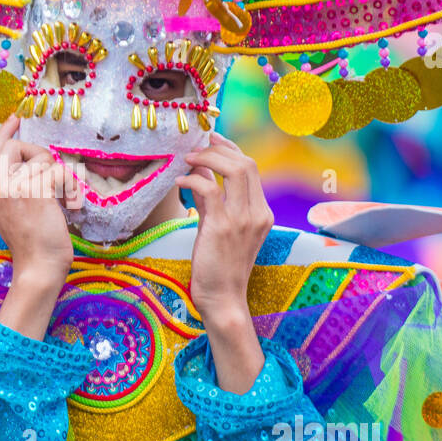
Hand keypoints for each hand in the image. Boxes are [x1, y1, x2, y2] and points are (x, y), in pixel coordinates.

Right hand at [0, 117, 81, 337]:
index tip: (15, 117)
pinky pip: (54, 169)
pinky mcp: (32, 191)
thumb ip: (11, 185)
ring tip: (61, 197)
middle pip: (14, 146)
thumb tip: (27, 156)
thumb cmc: (33, 243)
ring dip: (57, 173)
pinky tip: (68, 203)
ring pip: (38, 156)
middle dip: (37, 154)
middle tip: (50, 175)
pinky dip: (68, 184)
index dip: (5, 133)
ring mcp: (10, 188)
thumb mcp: (11, 211)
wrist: (39, 268)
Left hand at [175, 132, 271, 391]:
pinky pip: (209, 188)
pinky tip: (180, 183)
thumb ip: (214, 200)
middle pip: (246, 163)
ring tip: (187, 160)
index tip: (211, 140)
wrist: (223, 300)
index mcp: (262, 212)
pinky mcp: (222, 227)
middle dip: (219, 148)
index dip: (231, 149)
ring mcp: (242, 219)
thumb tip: (200, 171)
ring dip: (208, 158)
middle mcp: (258, 213)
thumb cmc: (219, 267)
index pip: (251, 168)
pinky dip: (193, 179)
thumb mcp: (221, 228)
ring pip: (234, 169)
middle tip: (196, 146)